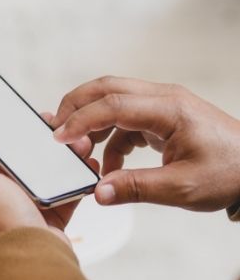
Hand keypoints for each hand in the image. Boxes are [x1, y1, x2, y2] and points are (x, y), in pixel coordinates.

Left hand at [0, 118, 98, 246]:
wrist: (32, 262)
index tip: (12, 116)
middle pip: (15, 158)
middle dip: (35, 141)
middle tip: (53, 128)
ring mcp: (22, 206)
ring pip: (43, 171)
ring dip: (61, 156)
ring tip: (77, 145)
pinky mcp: (47, 216)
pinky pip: (64, 191)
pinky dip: (76, 179)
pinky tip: (86, 166)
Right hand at [51, 76, 239, 210]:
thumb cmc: (230, 174)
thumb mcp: (182, 187)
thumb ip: (136, 188)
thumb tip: (98, 192)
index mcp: (170, 109)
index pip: (113, 104)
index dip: (81, 121)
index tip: (60, 139)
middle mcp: (164, 98)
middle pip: (107, 88)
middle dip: (76, 107)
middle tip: (57, 132)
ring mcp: (163, 105)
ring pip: (113, 99)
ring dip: (90, 123)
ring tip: (81, 153)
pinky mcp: (163, 117)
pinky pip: (124, 118)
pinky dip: (109, 138)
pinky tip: (109, 166)